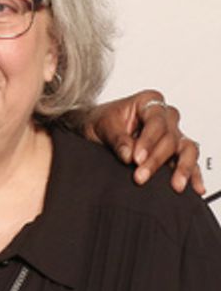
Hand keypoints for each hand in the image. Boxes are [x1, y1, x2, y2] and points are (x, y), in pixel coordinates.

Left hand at [83, 90, 202, 193]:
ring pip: (186, 149)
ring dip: (182, 168)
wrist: (96, 126)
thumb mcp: (103, 126)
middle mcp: (165, 116)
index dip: (148, 141)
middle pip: (170, 138)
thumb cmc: (101, 120)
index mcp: (149, 102)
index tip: (136, 158)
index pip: (156, 122)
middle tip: (140, 176)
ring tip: (176, 185)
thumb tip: (128, 156)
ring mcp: (173, 133)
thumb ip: (117, 139)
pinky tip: (194, 187)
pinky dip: (192, 174)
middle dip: (156, 159)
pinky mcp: (175, 150)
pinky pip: (189, 161)